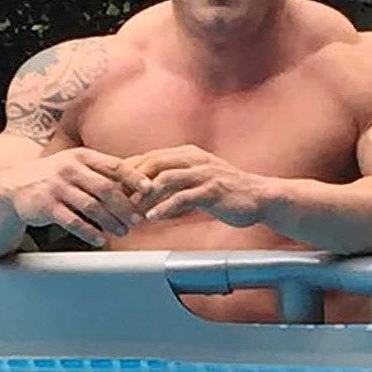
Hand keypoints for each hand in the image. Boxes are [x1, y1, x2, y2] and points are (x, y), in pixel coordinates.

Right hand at [10, 148, 152, 246]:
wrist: (14, 186)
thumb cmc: (53, 175)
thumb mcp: (75, 164)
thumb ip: (101, 170)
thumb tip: (137, 179)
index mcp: (81, 156)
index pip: (114, 165)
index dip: (134, 177)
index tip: (150, 189)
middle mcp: (69, 168)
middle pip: (106, 188)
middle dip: (125, 206)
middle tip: (138, 220)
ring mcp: (57, 187)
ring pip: (91, 207)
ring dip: (110, 222)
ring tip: (122, 231)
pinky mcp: (46, 206)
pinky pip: (73, 221)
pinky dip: (89, 232)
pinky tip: (100, 239)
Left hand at [118, 145, 268, 226]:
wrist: (259, 196)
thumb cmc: (224, 191)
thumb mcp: (194, 182)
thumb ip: (170, 185)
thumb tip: (142, 196)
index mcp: (185, 154)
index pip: (148, 158)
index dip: (128, 173)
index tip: (112, 189)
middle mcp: (193, 158)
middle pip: (152, 163)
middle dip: (131, 182)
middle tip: (116, 201)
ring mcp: (204, 173)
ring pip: (166, 179)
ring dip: (145, 196)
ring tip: (130, 211)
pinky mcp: (213, 189)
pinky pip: (184, 197)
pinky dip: (165, 207)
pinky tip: (152, 217)